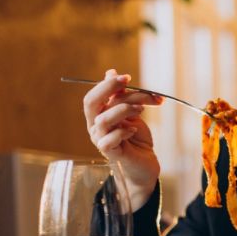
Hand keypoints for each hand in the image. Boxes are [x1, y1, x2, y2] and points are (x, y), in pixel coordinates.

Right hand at [83, 69, 162, 209]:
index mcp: (98, 114)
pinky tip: (134, 130)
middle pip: (91, 103)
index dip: (107, 84)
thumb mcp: (132, 112)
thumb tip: (110, 72)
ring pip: (103, 119)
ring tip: (141, 110)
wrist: (145, 163)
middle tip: (129, 82)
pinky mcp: (109, 153)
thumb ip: (121, 95)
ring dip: (124, 109)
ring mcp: (100, 140)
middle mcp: (95, 126)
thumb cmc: (137, 138)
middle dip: (109, 89)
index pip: (94, 95)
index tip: (127, 77)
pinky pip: (108, 140)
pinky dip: (123, 131)